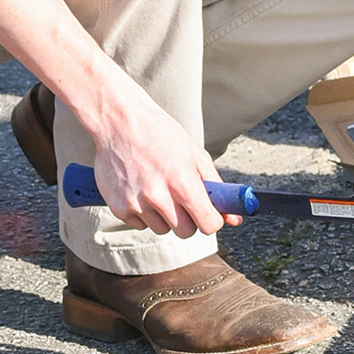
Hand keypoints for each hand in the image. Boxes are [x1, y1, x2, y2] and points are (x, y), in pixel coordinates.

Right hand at [88, 86, 238, 239]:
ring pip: (162, 229)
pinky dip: (143, 213)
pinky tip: (141, 189)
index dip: (212, 220)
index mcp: (183, 182)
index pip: (207, 224)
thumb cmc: (160, 134)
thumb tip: (234, 217)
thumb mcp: (195, 154)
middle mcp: (159, 197)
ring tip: (158, 188)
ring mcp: (137, 204)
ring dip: (164, 216)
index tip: (209, 213)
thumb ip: (216, 187)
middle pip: (185, 232)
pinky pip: (139, 225)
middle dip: (189, 219)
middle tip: (182, 197)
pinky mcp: (119, 208)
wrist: (120, 122)